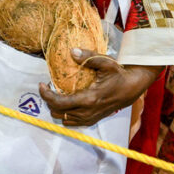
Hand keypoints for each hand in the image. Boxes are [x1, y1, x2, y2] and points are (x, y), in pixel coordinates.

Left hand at [39, 49, 161, 126]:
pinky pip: (71, 122)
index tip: (41, 84)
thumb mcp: (105, 62)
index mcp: (89, 99)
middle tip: (48, 87)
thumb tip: (71, 51)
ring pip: (63, 119)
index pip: (60, 103)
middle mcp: (87, 112)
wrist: (131, 89)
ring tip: (56, 93)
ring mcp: (89, 118)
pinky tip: (66, 101)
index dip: (46, 95)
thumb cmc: (118, 74)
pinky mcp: (92, 120)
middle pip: (57, 112)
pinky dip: (65, 113)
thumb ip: (88, 57)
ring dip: (56, 107)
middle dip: (49, 100)